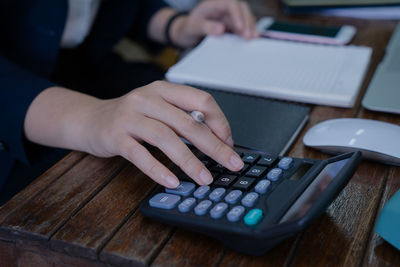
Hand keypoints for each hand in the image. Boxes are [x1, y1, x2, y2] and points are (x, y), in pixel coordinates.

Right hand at [81, 81, 243, 187]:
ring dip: (189, 161)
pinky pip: (139, 155)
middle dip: (214, 146)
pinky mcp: (115, 136)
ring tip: (204, 179)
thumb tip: (217, 141)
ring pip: (165, 138)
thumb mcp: (159, 109)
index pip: (201, 100)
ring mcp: (130, 117)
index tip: (229, 142)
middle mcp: (147, 98)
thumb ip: (183, 119)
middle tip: (231, 163)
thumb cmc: (132, 117)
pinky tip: (172, 182)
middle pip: (188, 123)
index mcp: (164, 89)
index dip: (219, 122)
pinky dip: (158, 169)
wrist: (91, 119)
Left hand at [171, 0, 257, 46]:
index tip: (239, 28)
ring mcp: (230, 16)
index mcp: (214, 3)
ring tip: (253, 39)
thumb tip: (221, 30)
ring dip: (250, 27)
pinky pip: (243, 26)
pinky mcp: (233, 24)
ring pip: (245, 17)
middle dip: (247, 21)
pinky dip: (248, 32)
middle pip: (242, 9)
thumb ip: (206, 27)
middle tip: (249, 36)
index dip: (237, 15)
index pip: (230, 4)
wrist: (188, 32)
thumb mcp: (192, 27)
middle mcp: (224, 7)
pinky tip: (252, 40)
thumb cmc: (189, 27)